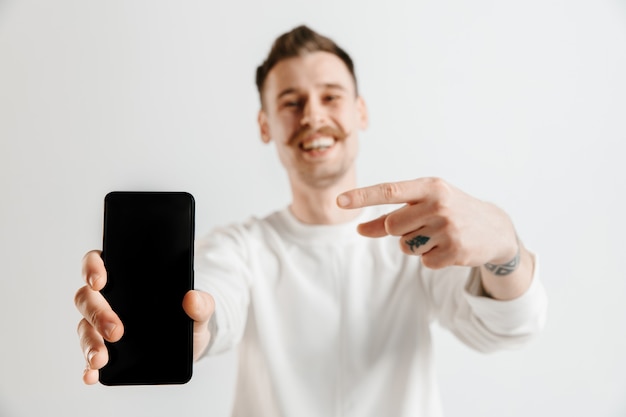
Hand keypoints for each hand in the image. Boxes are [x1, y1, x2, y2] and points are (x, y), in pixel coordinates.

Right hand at [74, 250, 214, 384]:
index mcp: (125, 277)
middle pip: (87, 298)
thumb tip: (192, 298)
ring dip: (89, 344)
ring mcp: (102, 325)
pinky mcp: (106, 351)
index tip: (99, 282)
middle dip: (97, 314)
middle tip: (116, 330)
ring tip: (101, 359)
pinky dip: (88, 368)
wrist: (191, 344)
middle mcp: (107, 299)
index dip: (92, 268)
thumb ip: (201, 303)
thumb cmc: (188, 316)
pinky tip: (92, 375)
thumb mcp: (200, 309)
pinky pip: (90, 358)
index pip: (97, 262)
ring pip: (85, 328)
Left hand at [337, 177, 518, 268]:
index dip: (362, 196)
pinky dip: (432, 258)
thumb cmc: (450, 211)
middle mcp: (439, 204)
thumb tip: (358, 229)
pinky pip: (424, 262)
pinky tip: (448, 248)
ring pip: (406, 246)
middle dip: (401, 231)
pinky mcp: (455, 251)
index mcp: (430, 187)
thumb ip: (389, 218)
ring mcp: (449, 227)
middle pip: (393, 226)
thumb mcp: (423, 206)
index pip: (389, 191)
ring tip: (439, 236)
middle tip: (425, 226)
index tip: (339, 201)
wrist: (494, 228)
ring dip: (417, 246)